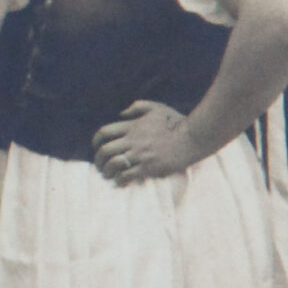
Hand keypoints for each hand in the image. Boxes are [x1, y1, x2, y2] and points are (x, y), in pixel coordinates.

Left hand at [91, 100, 208, 185]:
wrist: (191, 139)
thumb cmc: (176, 123)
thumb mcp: (157, 108)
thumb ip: (138, 107)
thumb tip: (121, 113)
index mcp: (132, 127)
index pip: (104, 132)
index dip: (96, 141)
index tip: (96, 147)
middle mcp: (132, 140)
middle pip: (104, 151)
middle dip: (98, 160)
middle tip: (100, 166)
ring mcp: (139, 154)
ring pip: (112, 164)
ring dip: (107, 171)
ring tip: (108, 175)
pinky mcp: (147, 167)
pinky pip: (125, 175)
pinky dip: (120, 179)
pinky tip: (121, 181)